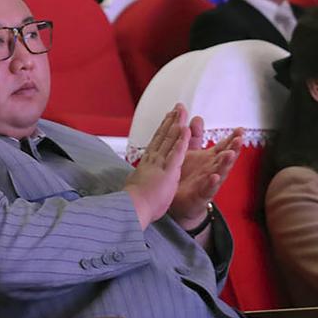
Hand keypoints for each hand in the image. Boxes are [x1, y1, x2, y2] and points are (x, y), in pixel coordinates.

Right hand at [125, 104, 190, 229]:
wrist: (131, 209)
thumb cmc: (134, 203)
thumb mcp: (138, 185)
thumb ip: (141, 178)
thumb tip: (137, 178)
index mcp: (147, 164)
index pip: (156, 143)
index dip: (162, 129)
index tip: (167, 118)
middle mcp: (153, 160)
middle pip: (163, 136)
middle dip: (170, 121)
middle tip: (177, 107)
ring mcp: (160, 164)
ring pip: (169, 140)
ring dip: (176, 124)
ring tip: (182, 111)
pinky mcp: (168, 171)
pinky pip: (176, 153)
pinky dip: (181, 140)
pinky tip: (186, 129)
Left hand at [169, 118, 243, 228]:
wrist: (179, 202)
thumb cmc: (186, 176)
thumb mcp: (190, 153)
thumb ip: (194, 136)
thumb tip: (197, 118)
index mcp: (210, 159)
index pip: (224, 146)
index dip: (232, 138)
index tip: (241, 130)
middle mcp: (213, 169)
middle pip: (226, 158)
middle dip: (234, 149)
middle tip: (239, 139)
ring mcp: (209, 183)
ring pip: (220, 172)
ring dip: (226, 164)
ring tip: (230, 155)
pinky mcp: (202, 195)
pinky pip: (208, 189)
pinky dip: (212, 183)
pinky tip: (214, 177)